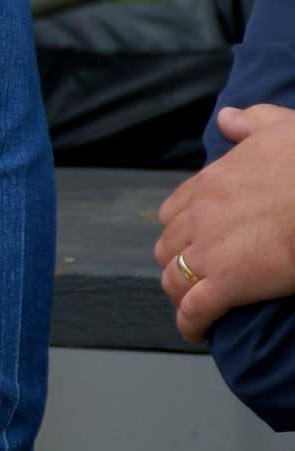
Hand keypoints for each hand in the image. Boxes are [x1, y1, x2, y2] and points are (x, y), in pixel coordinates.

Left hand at [158, 103, 294, 342]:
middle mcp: (199, 216)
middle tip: (193, 276)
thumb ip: (250, 122)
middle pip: (168, 245)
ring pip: (173, 277)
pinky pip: (194, 309)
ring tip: (192, 305)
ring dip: (179, 292)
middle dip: (177, 261)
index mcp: (210, 182)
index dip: (181, 229)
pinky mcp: (226, 283)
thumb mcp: (281, 128)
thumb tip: (226, 118)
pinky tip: (196, 332)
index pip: (174, 211)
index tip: (191, 241)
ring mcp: (209, 250)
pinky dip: (190, 323)